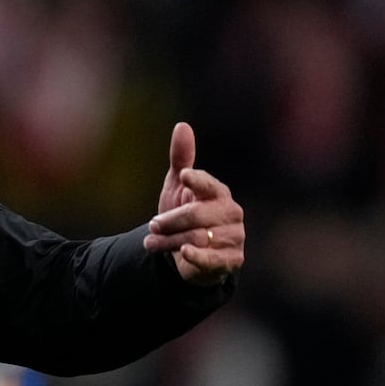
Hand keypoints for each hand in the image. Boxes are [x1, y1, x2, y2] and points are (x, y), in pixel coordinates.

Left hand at [143, 122, 243, 285]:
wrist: (187, 252)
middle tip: (152, 224)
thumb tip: (182, 125)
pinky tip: (182, 253)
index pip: (209, 185)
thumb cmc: (184, 213)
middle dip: (170, 220)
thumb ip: (181, 159)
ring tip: (151, 242)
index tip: (183, 176)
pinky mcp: (232, 260)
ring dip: (169, 241)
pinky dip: (195, 256)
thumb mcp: (177, 186)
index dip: (197, 181)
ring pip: (198, 237)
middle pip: (197, 215)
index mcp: (219, 193)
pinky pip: (212, 259)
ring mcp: (234, 237)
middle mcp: (231, 213)